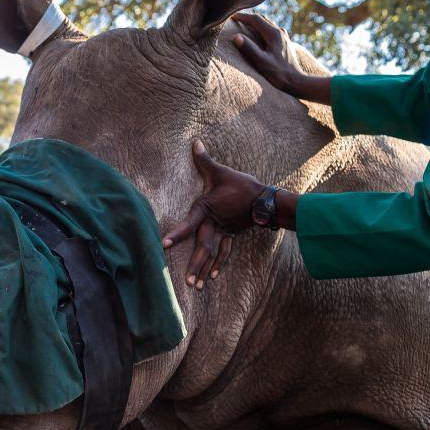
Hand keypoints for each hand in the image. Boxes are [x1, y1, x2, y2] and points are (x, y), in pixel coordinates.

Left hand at [162, 140, 266, 288]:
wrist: (266, 199)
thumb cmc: (241, 185)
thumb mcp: (220, 172)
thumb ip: (204, 160)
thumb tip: (195, 142)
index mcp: (206, 210)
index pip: (189, 223)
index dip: (177, 233)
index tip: (164, 244)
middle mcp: (214, 224)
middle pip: (203, 247)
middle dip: (195, 264)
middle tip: (188, 281)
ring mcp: (224, 231)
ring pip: (213, 254)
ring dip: (205, 269)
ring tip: (197, 286)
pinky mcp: (231, 234)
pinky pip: (224, 252)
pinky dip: (218, 264)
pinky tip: (213, 277)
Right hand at [231, 12, 306, 95]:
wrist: (296, 81)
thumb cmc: (279, 74)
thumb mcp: (262, 62)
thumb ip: (249, 49)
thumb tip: (236, 37)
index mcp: (273, 34)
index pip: (255, 19)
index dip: (242, 16)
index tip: (231, 16)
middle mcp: (279, 32)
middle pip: (262, 19)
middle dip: (248, 18)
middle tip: (235, 18)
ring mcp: (283, 36)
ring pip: (266, 23)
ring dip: (255, 22)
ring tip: (243, 24)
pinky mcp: (284, 41)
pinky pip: (270, 29)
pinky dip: (261, 28)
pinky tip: (257, 34)